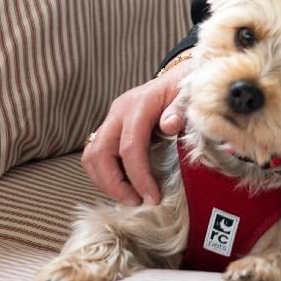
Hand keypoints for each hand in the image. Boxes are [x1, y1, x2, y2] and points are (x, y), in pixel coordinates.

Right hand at [81, 59, 192, 206]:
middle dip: (114, 184)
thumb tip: (169, 126)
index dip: (139, 176)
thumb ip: (180, 109)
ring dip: (105, 182)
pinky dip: (106, 174)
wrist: (178, 78)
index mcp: (139, 104)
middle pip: (99, 153)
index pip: (130, 146)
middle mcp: (119, 112)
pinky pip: (97, 155)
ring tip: (130, 197)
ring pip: (91, 156)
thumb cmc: (185, 89)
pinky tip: (126, 185)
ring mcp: (112, 120)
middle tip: (136, 202)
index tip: (152, 198)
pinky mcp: (111, 129)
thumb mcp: (189, 95)